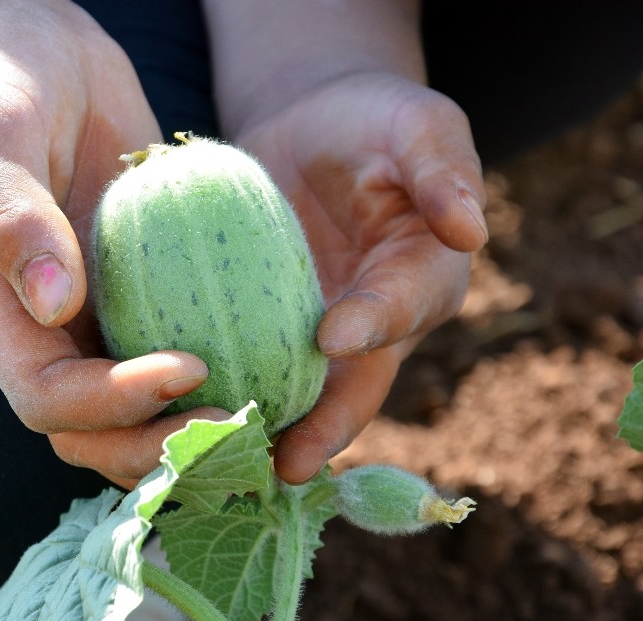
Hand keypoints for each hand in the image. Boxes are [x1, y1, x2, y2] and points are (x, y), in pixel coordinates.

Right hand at [0, 1, 222, 486]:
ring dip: (194, 430)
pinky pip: (177, 352)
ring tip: (266, 420)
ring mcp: (96, 316)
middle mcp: (47, 330)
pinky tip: (275, 369)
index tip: (188, 365)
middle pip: (93, 432)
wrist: (35, 50)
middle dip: (160, 442)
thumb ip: (10, 215)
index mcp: (1, 310)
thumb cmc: (0, 81)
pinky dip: (218, 378)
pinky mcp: (142, 293)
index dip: (111, 404)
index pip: (46, 397)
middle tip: (241, 420)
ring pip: (138, 412)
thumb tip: (54, 306)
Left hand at [234, 72, 487, 482]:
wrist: (311, 128)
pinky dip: (226, 392)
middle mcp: (376, 324)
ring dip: (271, 430)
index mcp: (424, 276)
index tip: (334, 335)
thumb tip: (470, 230)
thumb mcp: (416, 124)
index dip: (375, 322)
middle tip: (291, 462)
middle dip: (326, 424)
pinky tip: (186, 418)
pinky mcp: (267, 330)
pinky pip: (250, 365)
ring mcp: (319, 334)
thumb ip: (441, 168)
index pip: (404, 303)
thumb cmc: (373, 121)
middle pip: (357, 383)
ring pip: (301, 393)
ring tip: (231, 460)